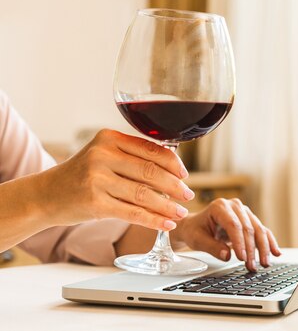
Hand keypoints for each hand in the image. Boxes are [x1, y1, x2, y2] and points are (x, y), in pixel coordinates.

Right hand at [38, 129, 194, 230]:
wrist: (45, 195)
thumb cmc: (81, 175)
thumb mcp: (102, 155)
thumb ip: (131, 156)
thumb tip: (172, 167)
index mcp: (109, 138)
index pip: (151, 149)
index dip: (173, 163)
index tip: (185, 174)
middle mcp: (102, 155)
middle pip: (150, 171)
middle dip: (175, 185)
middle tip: (188, 194)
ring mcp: (97, 180)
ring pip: (144, 194)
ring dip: (167, 205)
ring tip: (180, 211)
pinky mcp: (94, 203)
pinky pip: (132, 213)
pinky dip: (153, 220)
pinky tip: (166, 223)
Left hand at [171, 198, 280, 270]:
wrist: (195, 225)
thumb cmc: (195, 230)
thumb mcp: (197, 239)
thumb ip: (212, 247)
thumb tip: (227, 255)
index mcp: (220, 206)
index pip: (234, 225)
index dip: (240, 242)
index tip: (242, 257)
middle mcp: (234, 206)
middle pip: (249, 228)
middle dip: (252, 249)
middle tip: (252, 266)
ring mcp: (244, 212)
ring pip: (258, 229)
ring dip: (263, 248)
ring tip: (264, 263)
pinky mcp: (250, 220)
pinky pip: (262, 231)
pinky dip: (269, 242)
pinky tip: (276, 252)